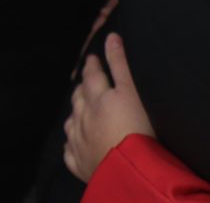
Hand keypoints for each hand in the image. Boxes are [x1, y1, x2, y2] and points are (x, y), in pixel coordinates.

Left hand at [64, 34, 152, 181]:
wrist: (131, 172)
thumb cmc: (138, 130)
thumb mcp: (133, 92)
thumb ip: (120, 65)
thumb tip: (111, 37)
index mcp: (97, 99)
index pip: (91, 76)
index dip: (92, 65)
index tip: (92, 59)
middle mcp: (83, 119)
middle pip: (78, 98)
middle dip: (82, 88)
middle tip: (86, 82)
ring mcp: (79, 143)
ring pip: (71, 123)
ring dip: (76, 114)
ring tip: (80, 110)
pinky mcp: (80, 164)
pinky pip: (70, 152)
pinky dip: (72, 144)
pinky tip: (75, 143)